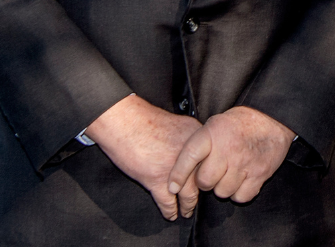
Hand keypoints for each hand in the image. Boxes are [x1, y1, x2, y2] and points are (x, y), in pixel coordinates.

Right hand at [84, 95, 202, 220]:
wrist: (123, 121)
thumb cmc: (144, 120)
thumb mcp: (178, 124)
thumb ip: (189, 139)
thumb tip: (195, 153)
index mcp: (196, 138)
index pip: (210, 162)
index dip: (209, 174)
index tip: (208, 181)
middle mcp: (190, 155)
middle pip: (202, 180)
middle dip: (201, 193)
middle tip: (198, 200)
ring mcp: (174, 170)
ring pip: (188, 195)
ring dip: (188, 206)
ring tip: (186, 211)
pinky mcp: (156, 181)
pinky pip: (168, 202)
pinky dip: (170, 211)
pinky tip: (171, 214)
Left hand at [168, 106, 293, 210]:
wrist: (271, 120)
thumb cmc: (239, 124)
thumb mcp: (215, 124)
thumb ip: (200, 144)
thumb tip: (181, 169)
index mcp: (213, 133)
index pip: (190, 156)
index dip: (178, 174)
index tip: (172, 187)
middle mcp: (227, 149)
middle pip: (205, 181)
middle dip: (205, 182)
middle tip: (211, 174)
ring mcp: (244, 163)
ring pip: (222, 192)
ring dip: (222, 188)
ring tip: (228, 174)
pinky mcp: (259, 174)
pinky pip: (240, 197)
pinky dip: (239, 193)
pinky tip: (240, 180)